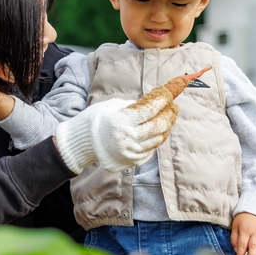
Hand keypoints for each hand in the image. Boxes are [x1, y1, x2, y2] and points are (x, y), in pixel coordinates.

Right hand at [54, 91, 178, 173]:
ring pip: (158, 139)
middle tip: (173, 107)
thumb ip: (134, 105)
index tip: (169, 94)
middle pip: (158, 126)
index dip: (163, 100)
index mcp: (121, 120)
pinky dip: (156, 140)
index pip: (150, 109)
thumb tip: (156, 101)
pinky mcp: (131, 161)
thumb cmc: (98, 119)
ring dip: (165, 128)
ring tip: (167, 118)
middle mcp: (127, 137)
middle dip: (169, 115)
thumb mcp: (113, 106)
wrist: (82, 142)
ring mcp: (130, 151)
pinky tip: (156, 132)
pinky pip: (151, 150)